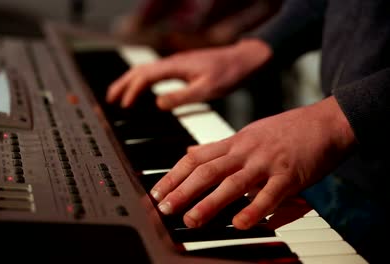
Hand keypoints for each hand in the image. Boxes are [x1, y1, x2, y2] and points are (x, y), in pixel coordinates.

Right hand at [106, 38, 271, 109]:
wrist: (244, 59)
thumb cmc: (229, 73)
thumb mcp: (207, 89)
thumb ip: (182, 97)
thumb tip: (158, 104)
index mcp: (175, 66)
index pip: (145, 76)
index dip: (132, 90)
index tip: (124, 105)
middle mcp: (173, 62)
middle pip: (139, 70)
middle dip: (123, 84)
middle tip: (110, 98)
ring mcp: (176, 64)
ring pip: (146, 70)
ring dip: (130, 81)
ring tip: (120, 95)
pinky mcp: (182, 67)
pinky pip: (155, 72)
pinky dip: (143, 81)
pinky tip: (144, 90)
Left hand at [150, 96, 355, 228]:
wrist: (326, 121)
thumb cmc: (286, 130)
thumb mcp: (247, 133)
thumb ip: (219, 147)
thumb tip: (191, 152)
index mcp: (234, 142)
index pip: (196, 157)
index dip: (174, 175)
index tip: (157, 191)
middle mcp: (245, 151)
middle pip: (208, 170)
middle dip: (183, 190)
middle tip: (165, 208)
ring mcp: (267, 162)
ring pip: (233, 183)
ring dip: (210, 202)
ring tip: (192, 220)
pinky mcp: (290, 175)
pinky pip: (270, 194)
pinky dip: (255, 209)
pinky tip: (241, 223)